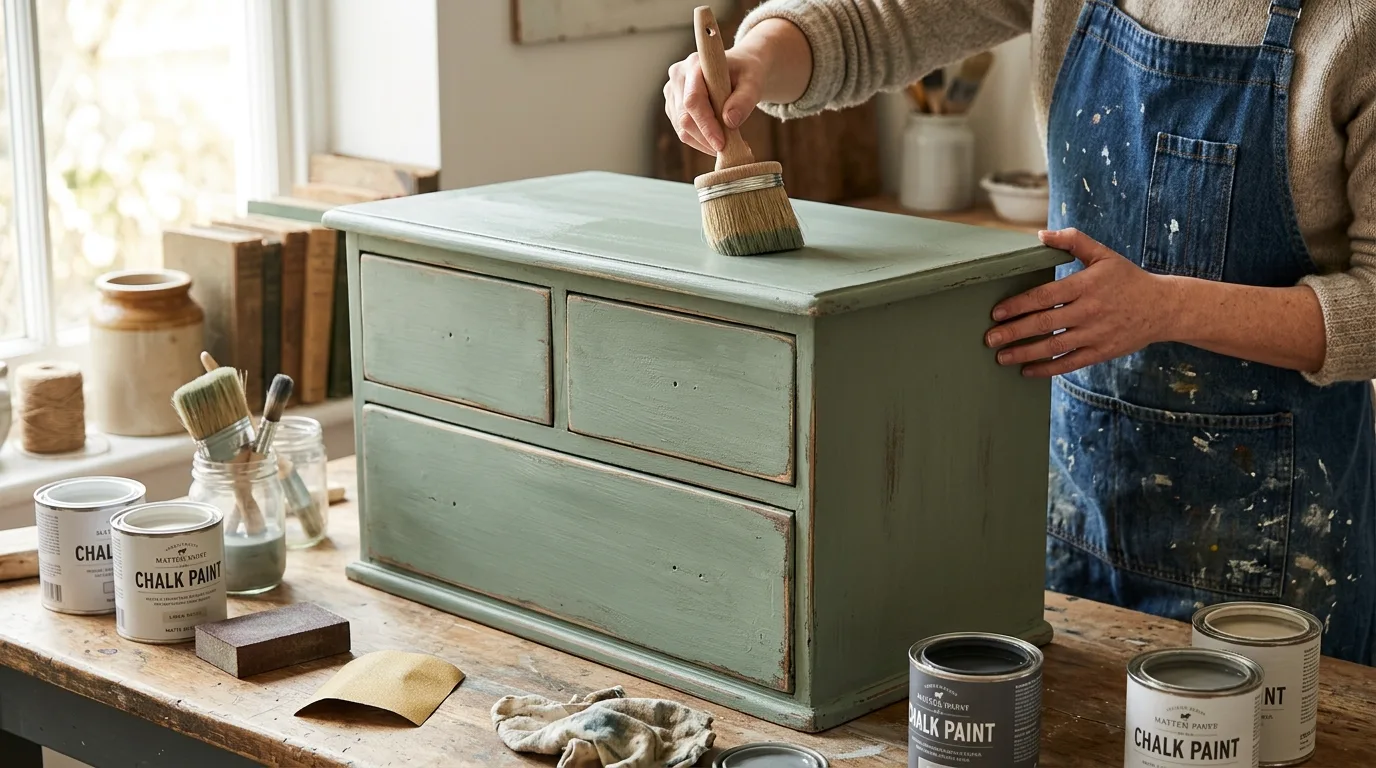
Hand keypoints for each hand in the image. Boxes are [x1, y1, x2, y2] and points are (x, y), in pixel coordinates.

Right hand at [664, 48, 765, 155]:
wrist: (740, 71)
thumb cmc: (747, 73)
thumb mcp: (753, 83)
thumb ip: (744, 100)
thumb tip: (730, 121)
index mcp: (694, 65)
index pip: (693, 100)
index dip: (706, 125)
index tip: (721, 144)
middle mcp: (678, 76)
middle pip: (685, 118)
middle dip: (707, 138)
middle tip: (734, 148)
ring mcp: (672, 92)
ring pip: (682, 129)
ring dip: (705, 143)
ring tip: (731, 143)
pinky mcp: (673, 107)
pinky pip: (684, 132)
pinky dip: (702, 142)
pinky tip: (720, 139)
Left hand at [984, 229, 1179, 376]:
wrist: (1162, 307)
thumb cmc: (1127, 278)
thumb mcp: (1103, 254)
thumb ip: (1073, 241)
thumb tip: (1041, 235)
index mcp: (1086, 285)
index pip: (1045, 296)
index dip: (1018, 305)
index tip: (996, 312)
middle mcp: (1090, 311)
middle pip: (1044, 324)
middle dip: (1013, 332)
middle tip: (989, 338)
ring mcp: (1096, 334)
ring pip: (1054, 347)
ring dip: (1024, 353)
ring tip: (1001, 357)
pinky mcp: (1102, 352)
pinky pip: (1070, 363)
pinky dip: (1047, 369)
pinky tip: (1026, 370)